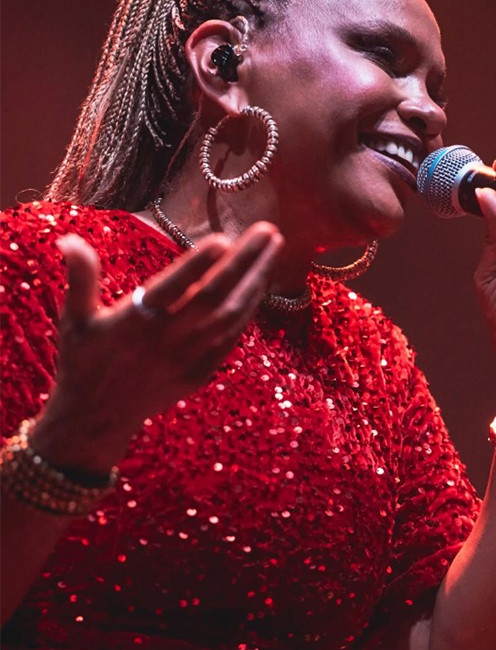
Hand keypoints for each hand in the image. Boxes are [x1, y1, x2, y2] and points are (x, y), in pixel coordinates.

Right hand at [30, 222, 282, 471]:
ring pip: (231, 317)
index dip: (197, 264)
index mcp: (135, 323)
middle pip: (215, 297)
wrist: (98, 419)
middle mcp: (167, 340)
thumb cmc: (83, 361)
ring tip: (273, 249)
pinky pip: (232, 337)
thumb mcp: (74, 319)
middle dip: (245, 262)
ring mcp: (189, 358)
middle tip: (269, 230)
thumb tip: (68, 238)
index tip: (223, 238)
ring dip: (256, 282)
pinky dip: (249, 310)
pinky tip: (260, 284)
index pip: (173, 288)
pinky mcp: (201, 372)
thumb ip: (80, 278)